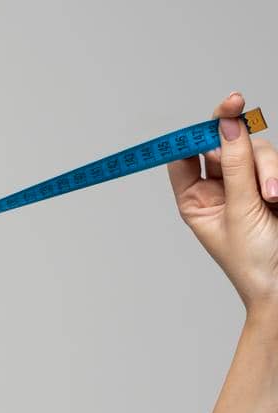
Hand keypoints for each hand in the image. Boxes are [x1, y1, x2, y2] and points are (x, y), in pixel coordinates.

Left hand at [167, 90, 277, 316]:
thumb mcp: (240, 211)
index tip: (223, 107)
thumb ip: (237, 166)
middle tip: (252, 142)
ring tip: (275, 199)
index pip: (186, 154)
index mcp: (195, 198)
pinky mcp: (273, 186)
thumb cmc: (255, 262)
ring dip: (269, 171)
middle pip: (228, 145)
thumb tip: (226, 125)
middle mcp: (220, 189)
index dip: (197, 131)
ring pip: (259, 152)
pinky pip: (276, 165)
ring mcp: (250, 186)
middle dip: (248, 154)